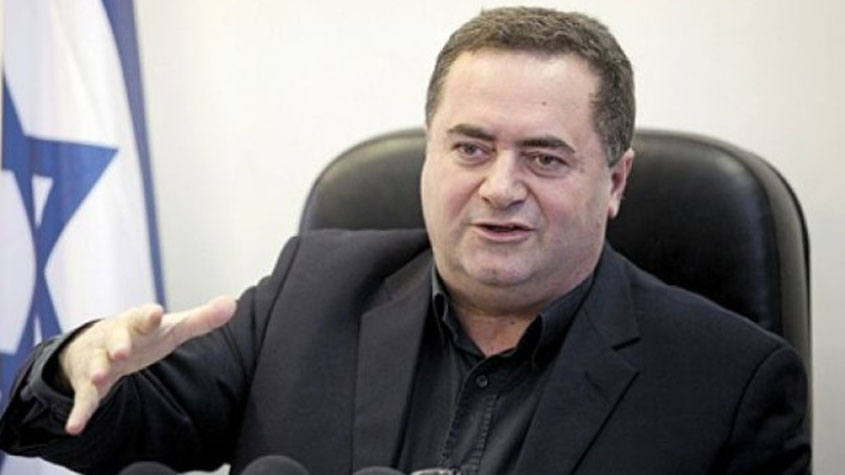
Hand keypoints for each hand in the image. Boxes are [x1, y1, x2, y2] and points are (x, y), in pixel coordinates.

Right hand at [58, 296, 236, 434]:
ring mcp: (99, 360)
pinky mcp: (88, 384)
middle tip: (122, 352)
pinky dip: (80, 411)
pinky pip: (84, 398)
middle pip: (116, 338)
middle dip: (118, 344)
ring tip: (101, 376)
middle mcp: (115, 338)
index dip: (148, 316)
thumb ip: (202, 319)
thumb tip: (231, 304)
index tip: (154, 313)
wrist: (98, 342)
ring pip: (96, 364)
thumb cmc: (143, 334)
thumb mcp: (172, 327)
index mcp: (137, 323)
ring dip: (98, 370)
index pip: (143, 316)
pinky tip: (76, 426)